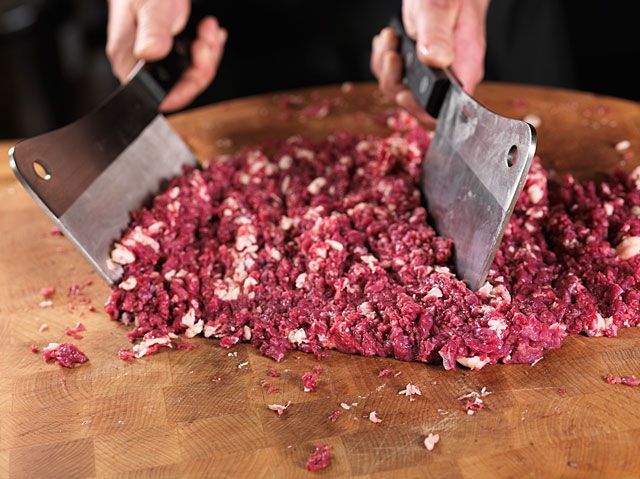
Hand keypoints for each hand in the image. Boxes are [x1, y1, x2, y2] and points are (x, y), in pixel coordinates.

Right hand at [106, 0, 226, 111]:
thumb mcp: (149, 6)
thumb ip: (151, 30)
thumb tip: (150, 53)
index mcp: (129, 60)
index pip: (159, 95)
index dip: (184, 89)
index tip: (199, 66)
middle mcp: (143, 64)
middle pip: (181, 87)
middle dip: (202, 66)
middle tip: (205, 41)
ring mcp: (158, 59)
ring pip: (192, 75)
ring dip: (208, 54)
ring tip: (208, 31)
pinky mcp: (170, 52)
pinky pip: (195, 62)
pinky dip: (208, 48)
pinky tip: (208, 32)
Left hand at [371, 0, 489, 122]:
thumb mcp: (441, 8)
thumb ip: (437, 34)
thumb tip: (435, 59)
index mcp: (464, 68)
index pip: (443, 107)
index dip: (419, 108)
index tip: (403, 92)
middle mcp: (449, 74)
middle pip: (416, 101)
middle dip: (395, 81)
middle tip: (392, 55)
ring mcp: (433, 69)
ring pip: (401, 87)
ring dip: (386, 67)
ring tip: (390, 40)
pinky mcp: (419, 62)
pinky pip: (395, 74)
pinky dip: (384, 60)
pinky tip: (389, 41)